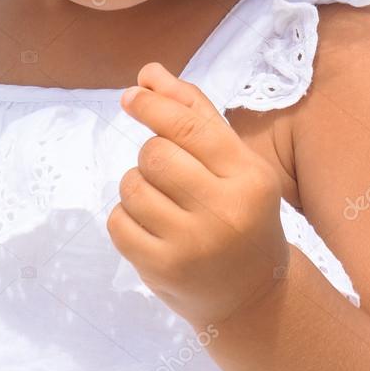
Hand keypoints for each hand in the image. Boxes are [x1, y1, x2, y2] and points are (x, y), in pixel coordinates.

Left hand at [107, 61, 290, 332]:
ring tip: (163, 204)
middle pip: (155, 154)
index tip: (131, 96)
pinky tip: (151, 227)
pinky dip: (125, 217)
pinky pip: (118, 221)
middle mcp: (224, 210)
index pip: (190, 127)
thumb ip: (194, 113)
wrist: (251, 297)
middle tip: (168, 174)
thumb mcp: (234, 163)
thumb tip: (149, 73)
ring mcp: (192, 244)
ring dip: (137, 187)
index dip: (154, 106)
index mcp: (250, 176)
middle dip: (152, 156)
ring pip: (132, 186)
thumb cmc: (240, 214)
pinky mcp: (162, 270)